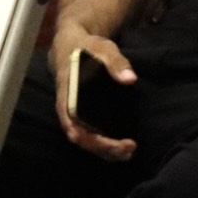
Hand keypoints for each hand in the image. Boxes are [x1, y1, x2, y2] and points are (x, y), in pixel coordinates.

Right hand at [49, 22, 137, 161]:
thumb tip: (130, 79)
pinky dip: (105, 144)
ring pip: (87, 140)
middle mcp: (68, 111)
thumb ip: (115, 63)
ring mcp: (76, 114)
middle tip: (130, 149)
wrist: (71, 46)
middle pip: (82, 138)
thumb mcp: (102, 48)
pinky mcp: (84, 114)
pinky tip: (124, 146)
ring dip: (106, 150)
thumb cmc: (86, 48)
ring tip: (129, 152)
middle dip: (104, 149)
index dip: (93, 140)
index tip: (115, 144)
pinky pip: (91, 134)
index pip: (75, 126)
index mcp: (68, 98)